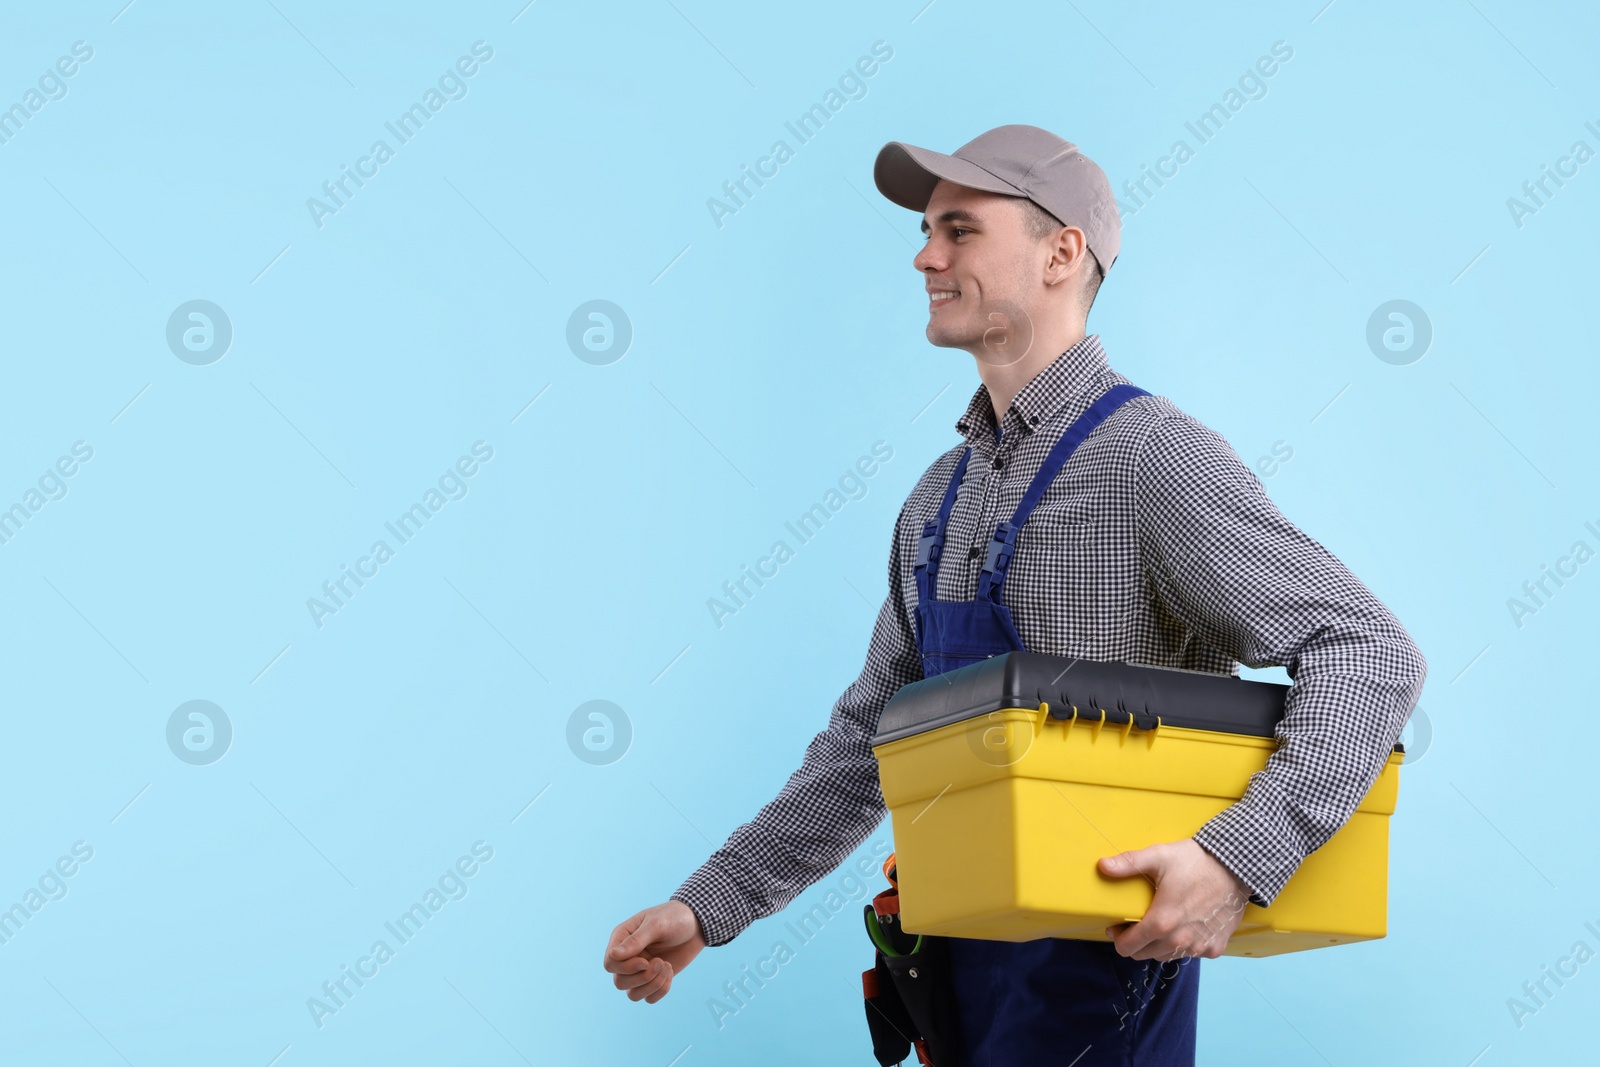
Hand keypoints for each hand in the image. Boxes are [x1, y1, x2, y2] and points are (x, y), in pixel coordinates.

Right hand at [603, 900, 707, 1003]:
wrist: (697, 925)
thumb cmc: (675, 918)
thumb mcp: (657, 924)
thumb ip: (636, 940)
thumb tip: (613, 955)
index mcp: (622, 938)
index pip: (610, 964)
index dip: (626, 968)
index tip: (646, 961)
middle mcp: (628, 956)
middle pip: (619, 982)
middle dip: (642, 978)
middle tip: (661, 962)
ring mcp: (640, 970)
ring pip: (633, 994)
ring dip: (652, 985)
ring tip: (667, 967)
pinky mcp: (654, 979)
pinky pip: (649, 998)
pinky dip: (661, 990)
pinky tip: (670, 973)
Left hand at [1096, 839, 1250, 961]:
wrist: (1237, 868)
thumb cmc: (1196, 861)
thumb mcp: (1158, 857)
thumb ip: (1128, 863)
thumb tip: (1102, 866)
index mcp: (1162, 922)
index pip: (1128, 947)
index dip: (1118, 939)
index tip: (1116, 928)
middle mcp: (1179, 941)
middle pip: (1144, 955)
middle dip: (1135, 943)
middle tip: (1136, 924)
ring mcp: (1198, 947)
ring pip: (1166, 956)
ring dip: (1158, 945)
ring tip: (1159, 925)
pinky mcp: (1215, 948)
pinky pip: (1191, 954)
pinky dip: (1184, 945)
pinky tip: (1184, 927)